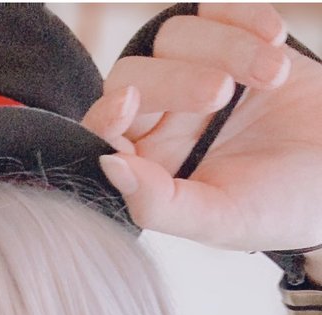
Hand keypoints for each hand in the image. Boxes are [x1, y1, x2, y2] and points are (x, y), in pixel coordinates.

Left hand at [83, 4, 321, 254]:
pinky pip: (217, 8)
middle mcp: (167, 121)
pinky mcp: (236, 40)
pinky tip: (275, 40)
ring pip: (177, 35)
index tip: (127, 106)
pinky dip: (244, 16)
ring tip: (273, 75)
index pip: (106, 130)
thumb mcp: (220, 220)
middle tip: (223, 94)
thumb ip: (159, 203)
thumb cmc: (282, 208)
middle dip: (174, 79)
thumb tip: (108, 165)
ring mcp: (200, 76)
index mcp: (153, 167)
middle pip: (136, 75)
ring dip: (226, 47)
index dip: (106, 115)